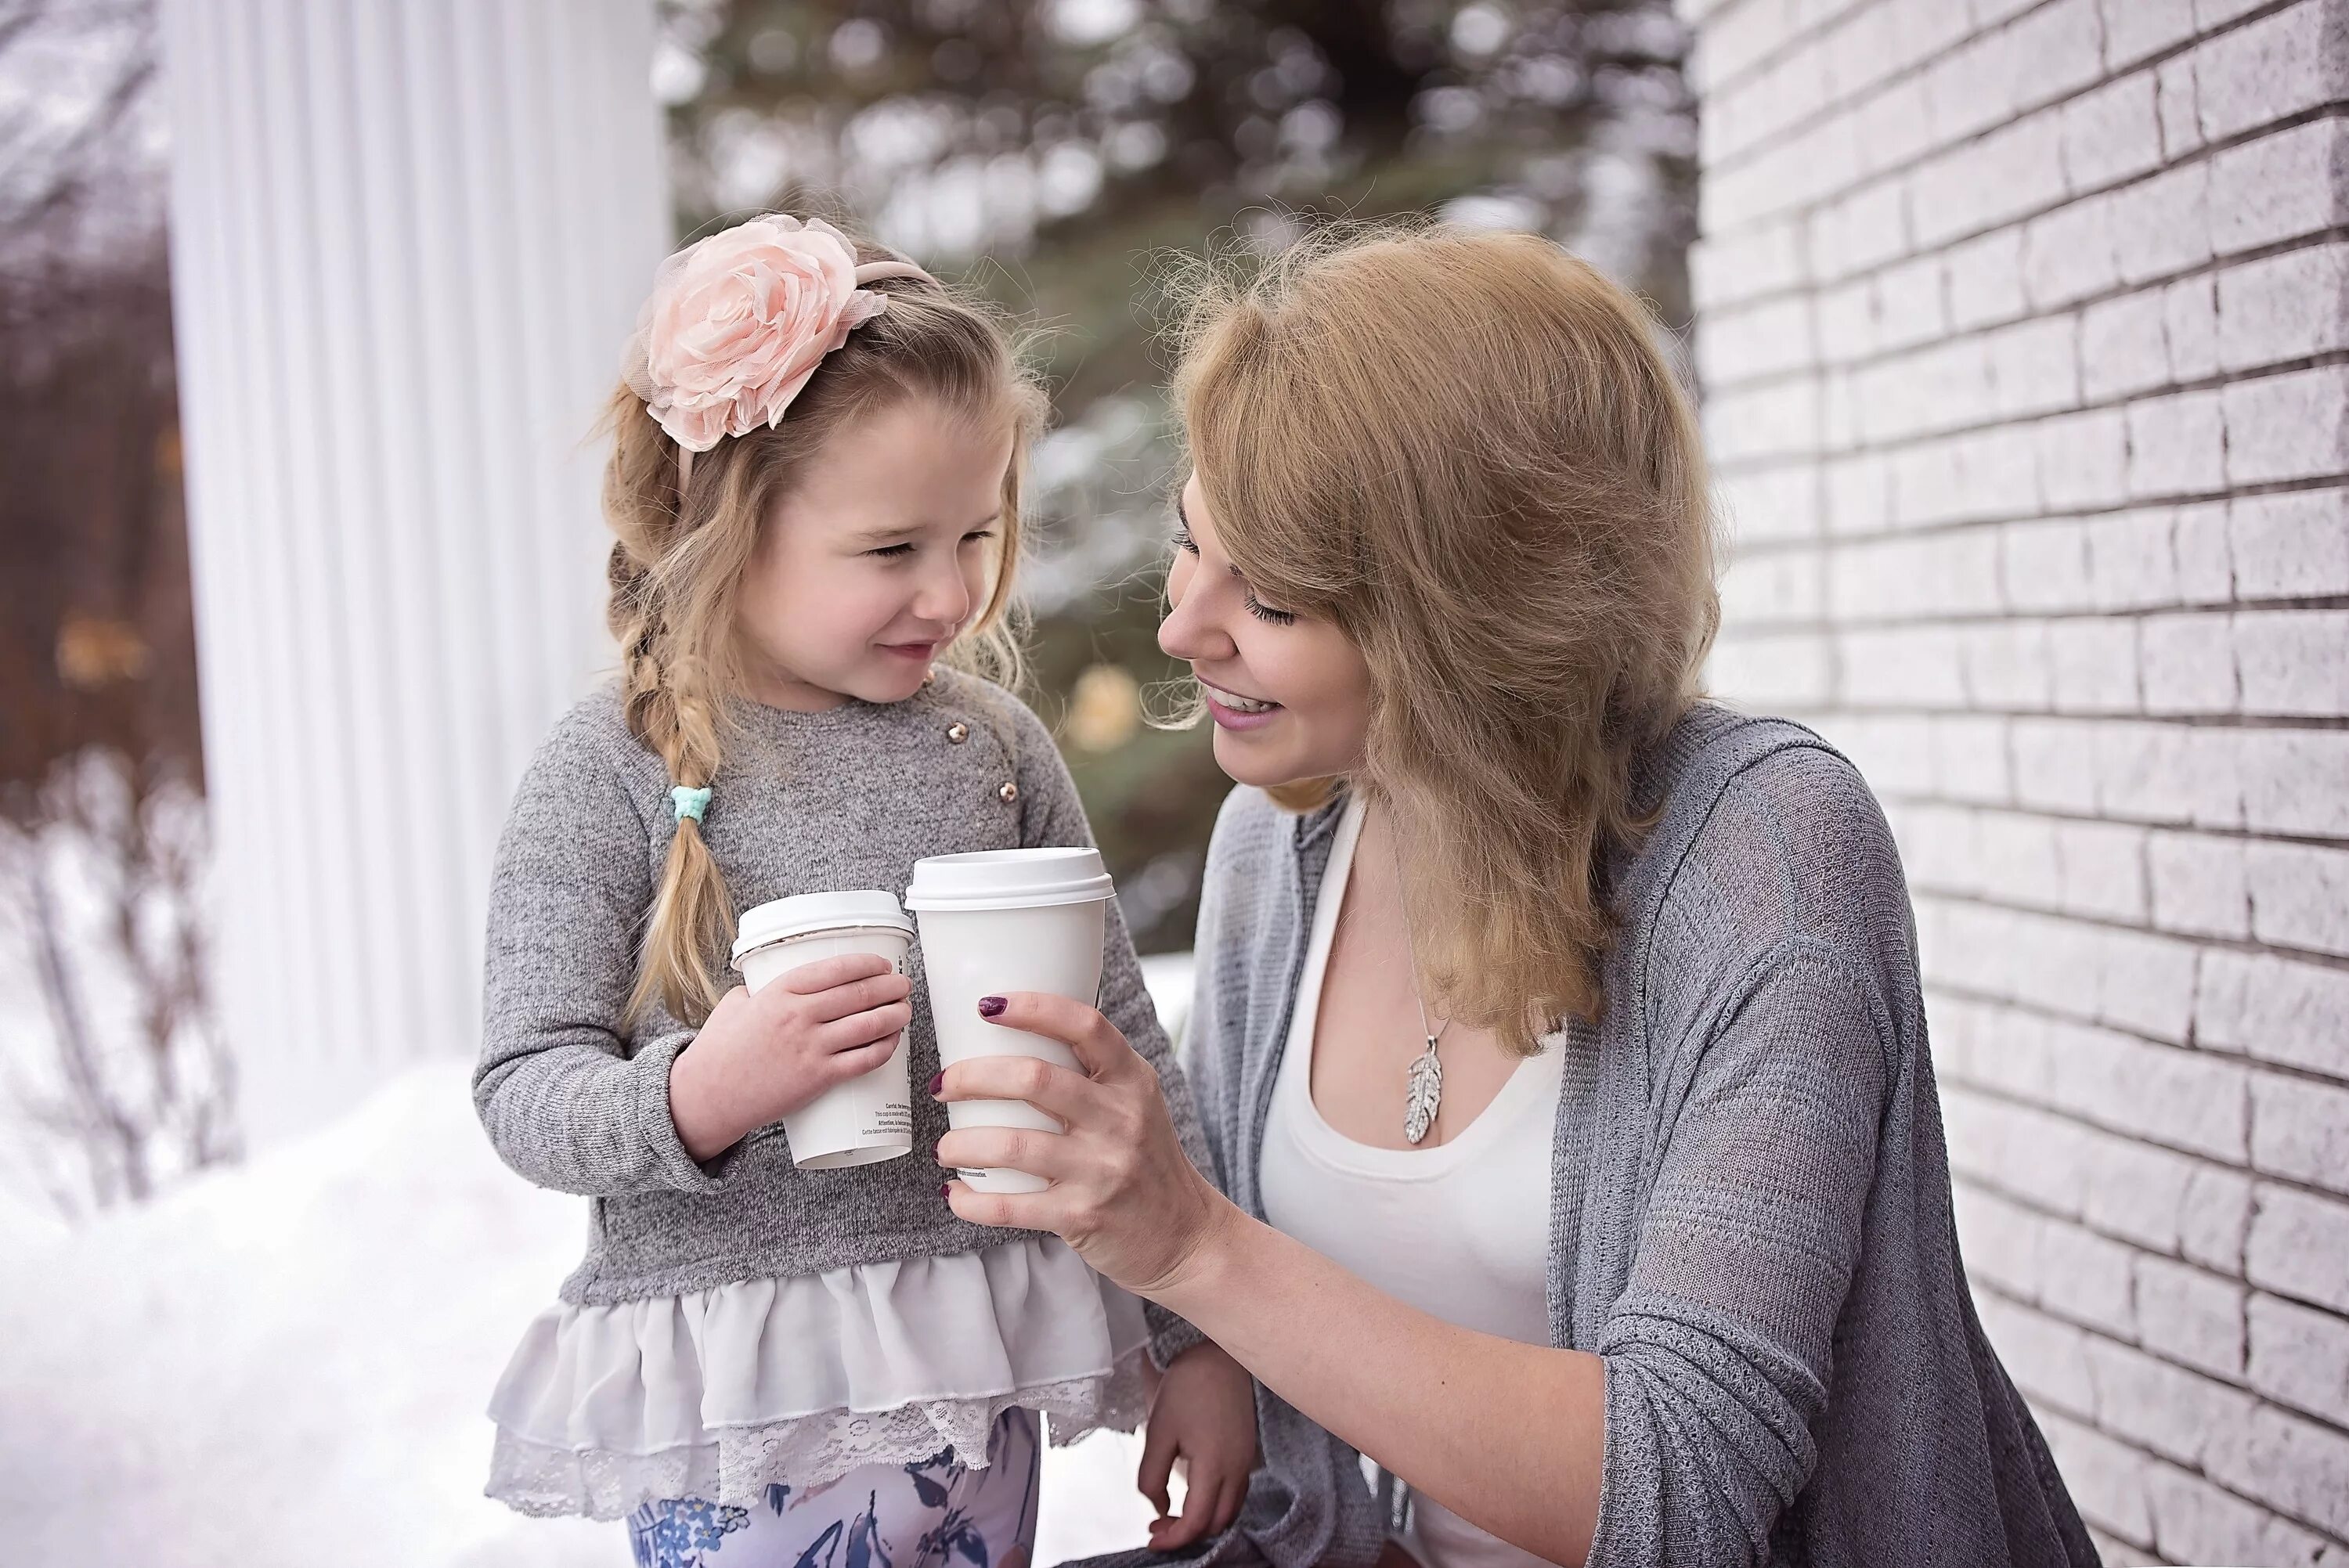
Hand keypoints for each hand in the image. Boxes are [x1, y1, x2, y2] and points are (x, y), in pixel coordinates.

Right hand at [668, 952, 911, 1161]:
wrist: (708, 1095)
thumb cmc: (718, 1051)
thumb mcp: (735, 1005)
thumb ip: (758, 991)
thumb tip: (774, 986)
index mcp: (780, 991)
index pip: (836, 969)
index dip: (867, 964)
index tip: (883, 964)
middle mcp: (799, 1015)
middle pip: (859, 994)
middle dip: (890, 987)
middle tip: (903, 985)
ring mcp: (811, 1047)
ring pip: (868, 1025)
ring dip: (895, 1015)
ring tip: (905, 1010)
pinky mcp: (818, 1078)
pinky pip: (863, 1060)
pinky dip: (885, 1048)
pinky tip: (893, 1041)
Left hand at [933, 991, 1236, 1297]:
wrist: (1183, 1236)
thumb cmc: (1145, 1161)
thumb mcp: (1136, 1104)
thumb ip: (1092, 1074)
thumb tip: (1015, 1038)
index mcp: (1133, 1081)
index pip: (1086, 1026)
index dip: (1033, 1008)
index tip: (986, 1005)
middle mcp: (1121, 1120)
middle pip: (1034, 1079)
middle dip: (972, 1077)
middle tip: (945, 1085)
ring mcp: (1103, 1170)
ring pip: (1012, 1145)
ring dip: (961, 1144)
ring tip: (945, 1147)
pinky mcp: (1083, 1217)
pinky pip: (1010, 1207)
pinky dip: (972, 1201)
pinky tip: (956, 1194)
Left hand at [1138, 1342, 1256, 1550]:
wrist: (1219, 1356)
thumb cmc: (1187, 1388)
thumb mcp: (1158, 1432)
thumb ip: (1152, 1476)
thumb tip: (1158, 1507)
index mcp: (1215, 1466)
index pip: (1197, 1521)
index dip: (1173, 1538)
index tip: (1151, 1538)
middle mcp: (1237, 1470)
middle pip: (1217, 1523)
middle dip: (1187, 1533)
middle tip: (1158, 1525)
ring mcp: (1246, 1462)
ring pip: (1229, 1511)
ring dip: (1202, 1520)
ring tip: (1172, 1513)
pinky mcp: (1247, 1452)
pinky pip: (1235, 1493)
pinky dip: (1215, 1504)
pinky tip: (1194, 1493)